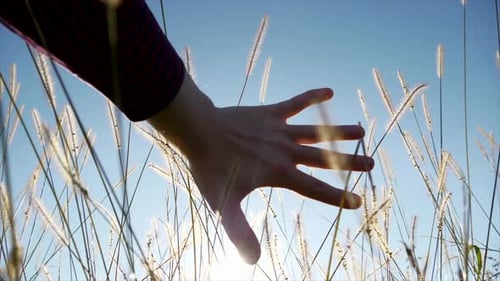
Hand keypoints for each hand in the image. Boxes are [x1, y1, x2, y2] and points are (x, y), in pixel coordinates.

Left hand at [148, 74, 373, 263]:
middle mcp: (285, 151)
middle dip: (348, 162)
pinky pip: (295, 103)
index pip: (314, 188)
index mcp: (279, 173)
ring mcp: (279, 130)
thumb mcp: (223, 205)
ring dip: (338, 131)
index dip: (337, 196)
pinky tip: (329, 90)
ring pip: (316, 131)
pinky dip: (311, 96)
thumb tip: (252, 261)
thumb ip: (239, 231)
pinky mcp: (270, 113)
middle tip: (371, 163)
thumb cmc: (210, 169)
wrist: (199, 131)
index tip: (358, 202)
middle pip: (324, 158)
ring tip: (360, 130)